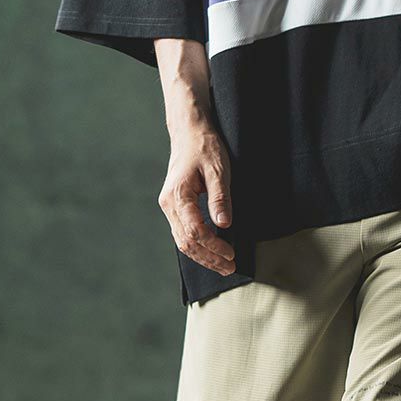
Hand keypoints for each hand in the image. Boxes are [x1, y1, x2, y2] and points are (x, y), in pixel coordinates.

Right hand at [159, 122, 237, 274]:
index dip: (214, 246)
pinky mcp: (174, 207)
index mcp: (178, 195)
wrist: (189, 133)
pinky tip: (210, 252)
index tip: (232, 254)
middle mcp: (169, 204)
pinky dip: (197, 246)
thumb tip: (224, 225)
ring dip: (202, 256)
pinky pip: (182, 232)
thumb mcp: (219, 170)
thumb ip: (220, 198)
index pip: (195, 231)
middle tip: (230, 267)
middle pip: (186, 241)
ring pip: (182, 241)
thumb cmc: (205, 147)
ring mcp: (169, 207)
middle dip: (209, 258)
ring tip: (222, 266)